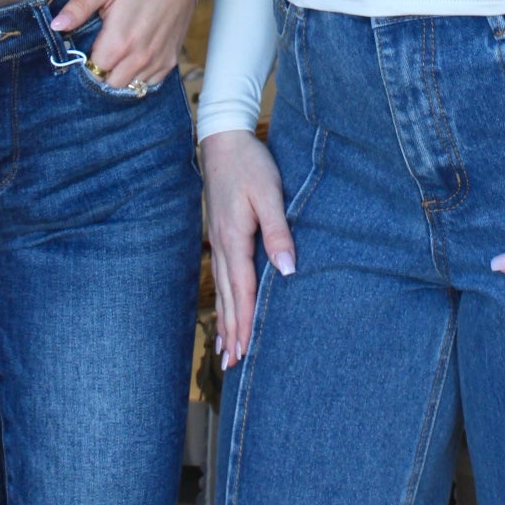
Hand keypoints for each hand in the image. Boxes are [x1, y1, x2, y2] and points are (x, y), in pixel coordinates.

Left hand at [50, 0, 195, 89]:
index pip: (94, 71)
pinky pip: (150, 82)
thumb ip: (79, 8)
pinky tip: (136, 56)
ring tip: (120, 52)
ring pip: (131, 86)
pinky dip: (140, 75)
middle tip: (104, 48)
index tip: (89, 47)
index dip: (87, 61)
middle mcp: (139, 57)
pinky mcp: (171, 59)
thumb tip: (55, 25)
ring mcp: (157, 60)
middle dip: (104, 70)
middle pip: (111, 83)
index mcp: (119, 41)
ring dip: (122, 74)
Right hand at [201, 128, 295, 366]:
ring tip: (225, 350)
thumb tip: (288, 270)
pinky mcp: (219, 232)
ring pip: (221, 288)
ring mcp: (217, 239)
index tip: (243, 352)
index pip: (241, 290)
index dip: (243, 322)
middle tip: (232, 365)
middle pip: (227, 296)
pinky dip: (221, 297)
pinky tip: (222, 307)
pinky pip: (220, 273)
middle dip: (230, 331)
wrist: (223, 139)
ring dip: (223, 319)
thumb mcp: (269, 195)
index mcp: (235, 238)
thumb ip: (278, 232)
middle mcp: (222, 244)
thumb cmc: (250, 165)